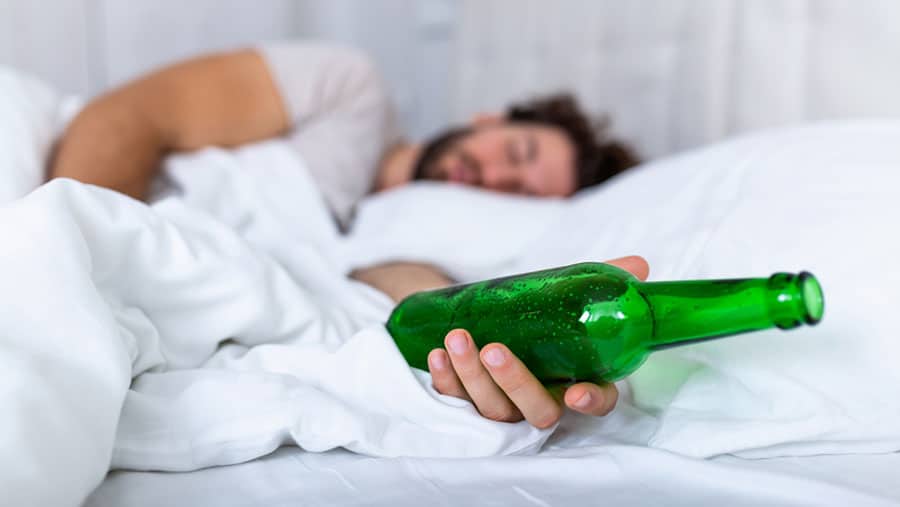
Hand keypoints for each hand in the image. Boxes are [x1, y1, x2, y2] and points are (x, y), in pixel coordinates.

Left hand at [427, 256, 649, 427]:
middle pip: (536, 410)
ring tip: (457, 337)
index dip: (591, 401)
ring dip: (471, 375)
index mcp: (578, 378)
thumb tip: (638, 264)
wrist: (492, 316)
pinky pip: (456, 400)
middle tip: (494, 349)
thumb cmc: (544, 313)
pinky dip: (446, 379)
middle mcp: (543, 399)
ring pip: (492, 407)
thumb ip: (601, 282)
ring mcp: (505, 405)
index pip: (597, 403)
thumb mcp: (572, 296)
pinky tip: (438, 353)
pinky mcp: (469, 400)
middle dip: (513, 382)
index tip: (576, 392)